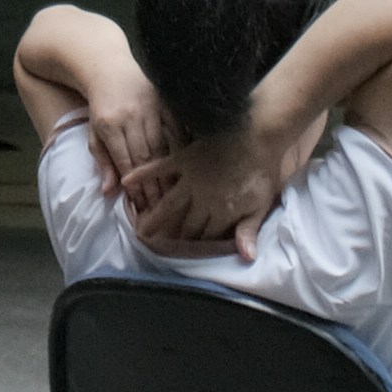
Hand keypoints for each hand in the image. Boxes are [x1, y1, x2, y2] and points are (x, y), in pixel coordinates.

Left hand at [82, 76, 178, 218]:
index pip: (125, 162)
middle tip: (161, 207)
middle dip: (153, 184)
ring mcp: (149, 107)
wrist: (109, 68)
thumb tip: (109, 192)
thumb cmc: (101, 108)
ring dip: (167, 171)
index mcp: (109, 125)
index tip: (142, 206)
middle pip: (145, 157)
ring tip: (173, 193)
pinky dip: (180, 147)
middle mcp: (130, 116)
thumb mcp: (94, 134)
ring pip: (162, 145)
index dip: (134, 186)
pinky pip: (176, 127)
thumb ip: (103, 162)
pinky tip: (185, 165)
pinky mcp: (163, 101)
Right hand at [121, 88, 311, 259]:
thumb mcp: (261, 204)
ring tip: (139, 229)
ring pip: (168, 203)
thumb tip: (246, 258)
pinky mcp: (184, 158)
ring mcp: (190, 178)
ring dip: (154, 217)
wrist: (257, 133)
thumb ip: (249, 230)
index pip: (204, 237)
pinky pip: (160, 167)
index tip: (177, 256)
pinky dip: (144, 174)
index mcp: (220, 212)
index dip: (192, 247)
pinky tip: (128, 181)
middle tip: (154, 246)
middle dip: (171, 238)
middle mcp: (201, 199)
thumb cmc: (262, 171)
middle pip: (184, 224)